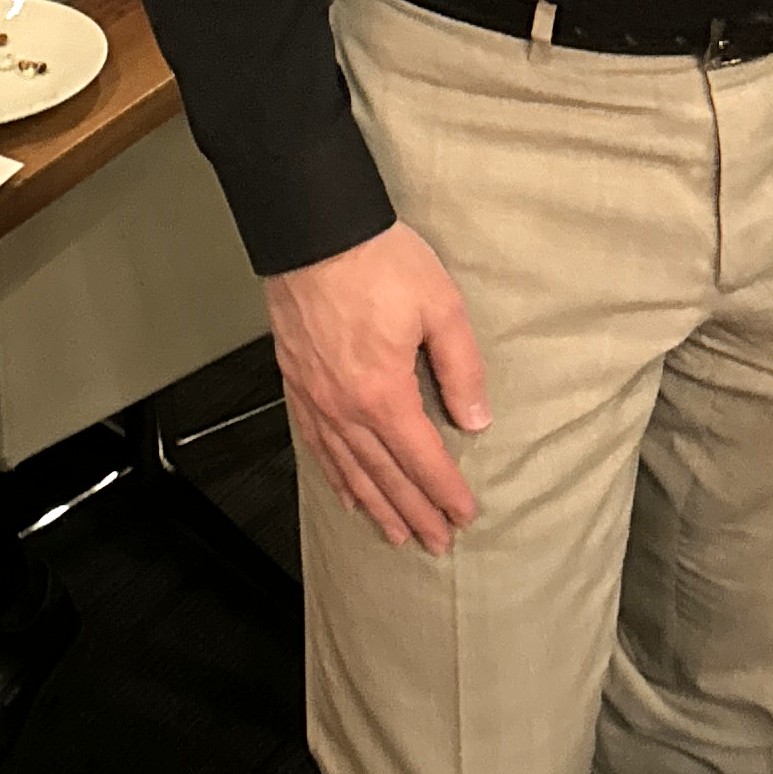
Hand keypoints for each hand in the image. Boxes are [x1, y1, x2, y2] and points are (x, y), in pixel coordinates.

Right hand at [265, 221, 489, 556]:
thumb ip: (460, 369)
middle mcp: (344, 406)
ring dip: (376, 505)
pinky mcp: (297, 383)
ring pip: (349, 468)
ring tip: (396, 533)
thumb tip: (475, 418)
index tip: (464, 516)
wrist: (313, 230)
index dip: (445, 491)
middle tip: (437, 543)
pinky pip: (316, 445)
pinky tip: (346, 492)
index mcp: (382, 392)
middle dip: (415, 512)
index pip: (421, 458)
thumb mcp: (441, 308)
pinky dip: (335, 475)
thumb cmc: (376, 260)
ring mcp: (316, 398)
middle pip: (385, 474)